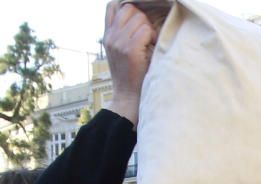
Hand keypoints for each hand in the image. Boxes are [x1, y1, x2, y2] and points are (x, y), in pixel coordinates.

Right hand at [103, 1, 156, 124]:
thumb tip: (136, 15)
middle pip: (130, 8)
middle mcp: (110, 36)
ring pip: (140, 18)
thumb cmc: (131, 75)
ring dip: (150, 28)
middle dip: (143, 19)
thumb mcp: (120, 52)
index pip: (112, 5)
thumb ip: (122, 34)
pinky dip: (153, 37)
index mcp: (107, 35)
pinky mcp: (130, 50)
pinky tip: (153, 48)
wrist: (128, 97)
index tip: (140, 20)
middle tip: (148, 36)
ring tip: (150, 43)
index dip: (128, 7)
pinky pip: (145, 30)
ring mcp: (119, 42)